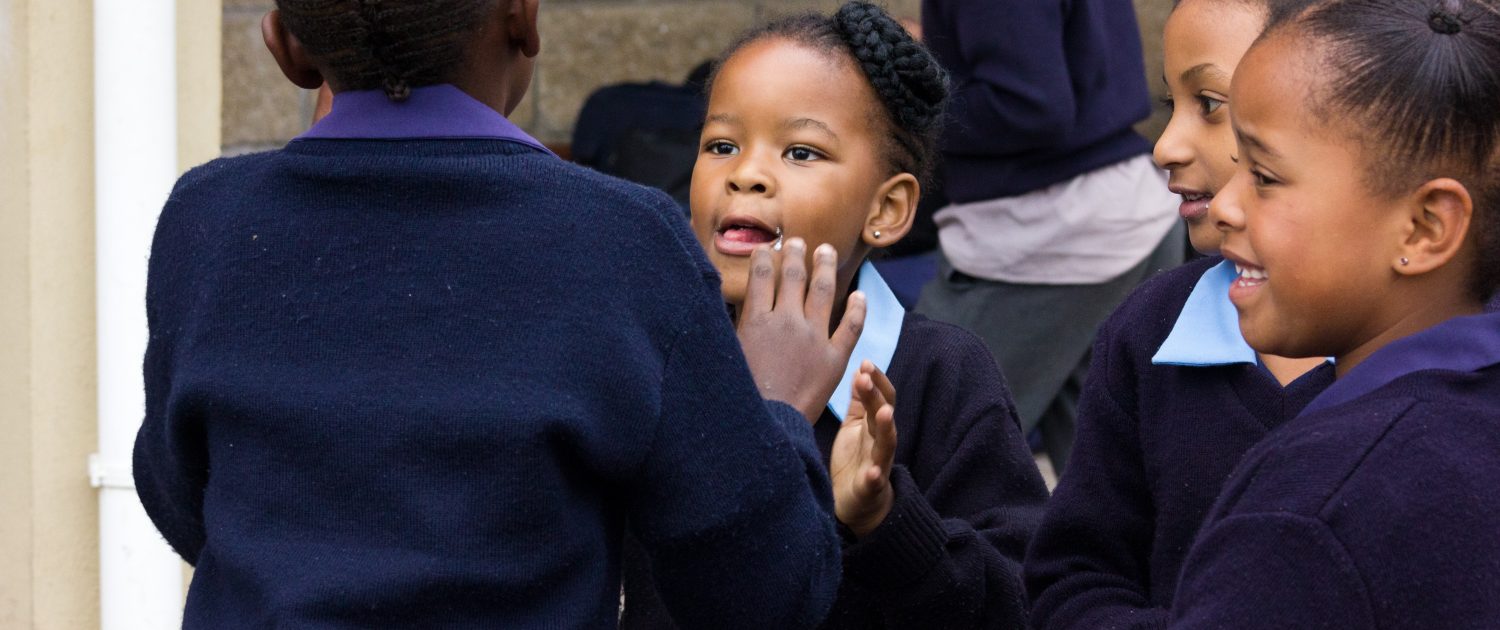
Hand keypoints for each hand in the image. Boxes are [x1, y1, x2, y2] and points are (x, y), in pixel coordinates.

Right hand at [736, 238, 865, 422]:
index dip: (764, 257)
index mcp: (757, 321)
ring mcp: (814, 338)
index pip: (762, 276)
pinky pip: (851, 326)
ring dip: (825, 267)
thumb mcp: (727, 355)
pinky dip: (857, 308)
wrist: (767, 427)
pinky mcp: (835, 358)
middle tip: (798, 242)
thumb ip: (733, 327)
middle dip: (795, 254)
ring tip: (827, 251)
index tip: (766, 247)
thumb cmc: (741, 395)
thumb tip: (730, 302)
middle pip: (793, 276)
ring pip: (823, 291)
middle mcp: (787, 322)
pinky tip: (860, 294)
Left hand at [830, 362, 896, 536]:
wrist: (856, 503)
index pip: (882, 398)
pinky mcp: (869, 488)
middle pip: (883, 416)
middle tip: (866, 378)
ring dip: (887, 428)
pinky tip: (873, 472)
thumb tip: (860, 371)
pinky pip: (874, 483)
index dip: (877, 381)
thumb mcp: (855, 426)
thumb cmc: (855, 460)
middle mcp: (881, 442)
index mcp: (874, 426)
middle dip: (876, 397)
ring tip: (885, 413)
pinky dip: (875, 477)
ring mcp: (878, 464)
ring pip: (887, 445)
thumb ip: (858, 402)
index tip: (865, 363)